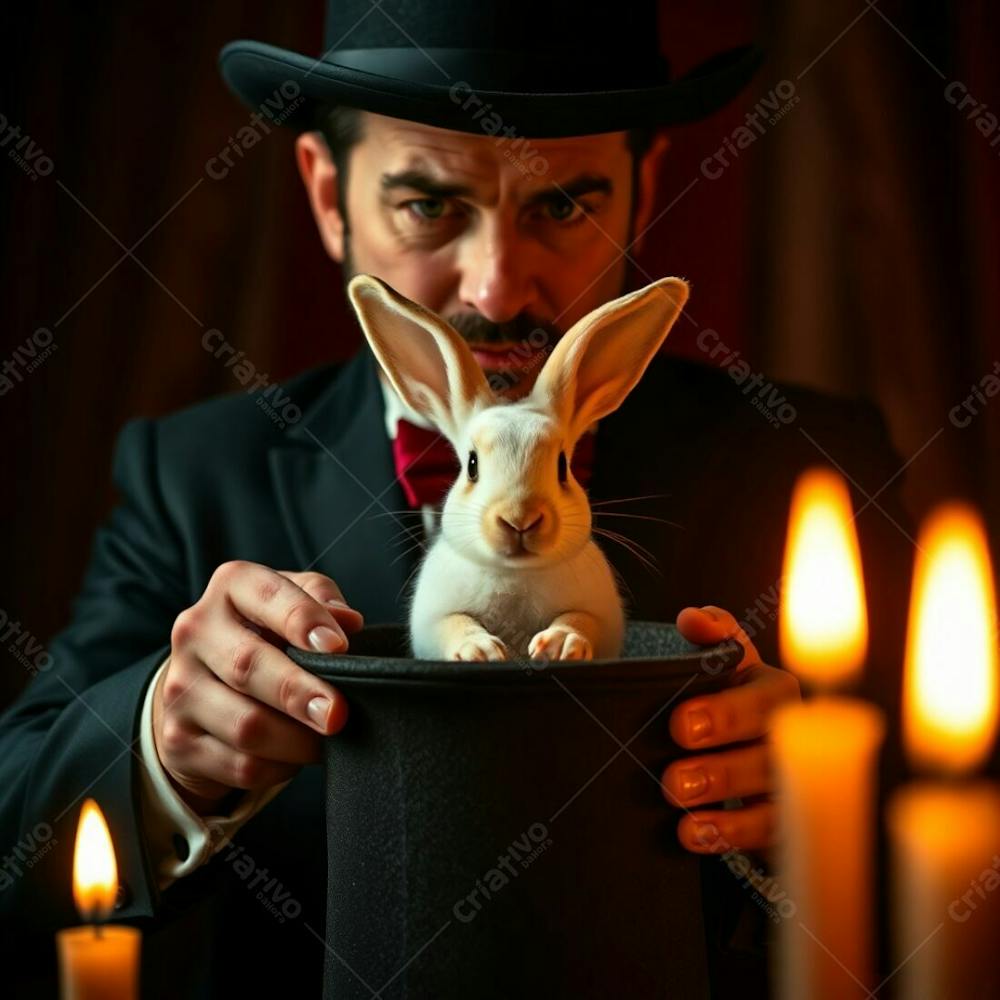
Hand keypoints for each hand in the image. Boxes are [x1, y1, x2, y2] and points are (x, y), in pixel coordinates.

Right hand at [154, 562, 363, 813]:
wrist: (206, 682)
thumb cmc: (268, 634)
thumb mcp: (296, 602)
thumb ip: (322, 601)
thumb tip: (348, 622)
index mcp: (231, 586)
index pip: (268, 595)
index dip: (304, 620)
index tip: (338, 647)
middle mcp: (196, 630)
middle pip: (247, 665)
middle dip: (298, 692)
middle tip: (337, 713)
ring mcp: (180, 686)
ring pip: (244, 724)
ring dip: (295, 740)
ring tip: (326, 738)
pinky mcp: (179, 738)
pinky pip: (239, 764)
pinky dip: (279, 767)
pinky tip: (296, 756)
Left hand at [661, 605, 799, 857]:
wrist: (723, 744)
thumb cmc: (718, 693)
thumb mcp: (716, 661)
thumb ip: (710, 633)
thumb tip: (695, 619)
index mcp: (774, 690)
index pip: (765, 699)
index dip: (727, 712)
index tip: (679, 726)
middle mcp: (794, 736)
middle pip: (773, 757)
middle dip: (723, 769)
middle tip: (673, 779)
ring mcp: (794, 783)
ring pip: (775, 800)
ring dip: (726, 807)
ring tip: (677, 805)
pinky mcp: (787, 823)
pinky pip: (770, 834)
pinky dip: (731, 835)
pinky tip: (692, 833)